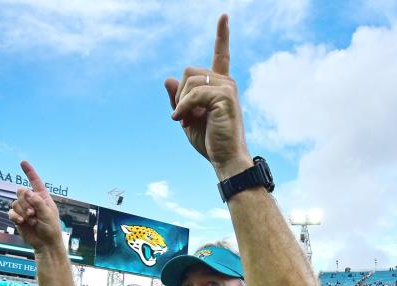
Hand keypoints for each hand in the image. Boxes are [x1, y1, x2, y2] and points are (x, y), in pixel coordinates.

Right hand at [9, 161, 64, 252]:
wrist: (45, 244)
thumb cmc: (51, 229)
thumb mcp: (48, 214)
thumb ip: (38, 201)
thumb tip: (27, 191)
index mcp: (42, 197)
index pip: (35, 181)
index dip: (29, 172)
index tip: (22, 162)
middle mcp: (32, 201)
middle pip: (20, 191)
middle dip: (25, 202)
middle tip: (33, 213)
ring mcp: (24, 209)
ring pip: (15, 202)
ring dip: (22, 211)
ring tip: (31, 220)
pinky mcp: (18, 218)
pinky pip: (11, 212)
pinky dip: (16, 217)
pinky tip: (22, 222)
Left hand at [163, 14, 251, 177]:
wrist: (225, 159)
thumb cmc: (210, 141)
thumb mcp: (187, 117)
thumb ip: (178, 98)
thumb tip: (168, 78)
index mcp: (220, 85)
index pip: (220, 55)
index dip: (222, 35)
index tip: (224, 16)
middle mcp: (226, 82)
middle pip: (189, 71)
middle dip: (180, 94)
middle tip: (181, 117)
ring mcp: (228, 87)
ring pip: (190, 81)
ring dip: (181, 102)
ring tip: (185, 120)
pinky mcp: (225, 96)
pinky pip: (193, 93)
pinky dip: (183, 107)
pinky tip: (182, 120)